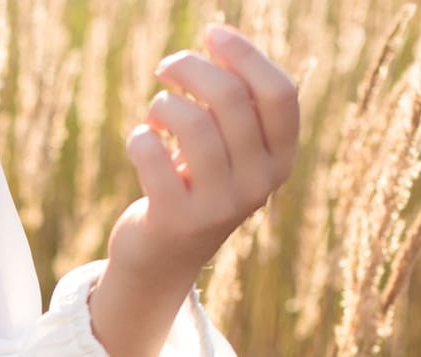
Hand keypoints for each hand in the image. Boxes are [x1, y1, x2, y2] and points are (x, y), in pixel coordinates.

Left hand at [106, 24, 300, 279]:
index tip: (212, 32)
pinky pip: (151, 153)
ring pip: (192, 123)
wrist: (162, 260)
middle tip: (166, 66)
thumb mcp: (229, 149)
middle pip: (231, 99)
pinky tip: (141, 141)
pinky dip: (139, 137)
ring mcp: (219, 206)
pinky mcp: (176, 219)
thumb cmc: (194, 186)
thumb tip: (218, 41)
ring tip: (156, 112)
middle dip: (192, 68)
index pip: (279, 93)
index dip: (246, 55)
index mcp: (280, 160)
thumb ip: (235, 105)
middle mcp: (258, 185)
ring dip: (164, 103)